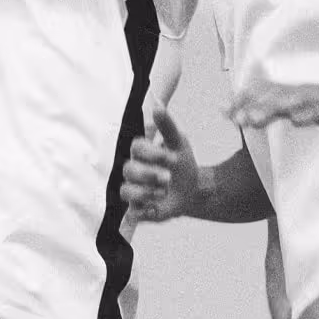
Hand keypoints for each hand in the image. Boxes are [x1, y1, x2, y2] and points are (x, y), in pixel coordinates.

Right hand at [119, 106, 198, 221]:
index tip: (172, 157)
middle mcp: (134, 170)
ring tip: (164, 192)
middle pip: (129, 170)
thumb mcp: (180, 143)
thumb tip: (157, 105)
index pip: (136, 147)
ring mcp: (134, 190)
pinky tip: (155, 208)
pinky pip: (132, 212)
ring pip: (126, 191)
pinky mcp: (138, 209)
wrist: (193, 190)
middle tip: (167, 178)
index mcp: (142, 152)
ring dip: (144, 192)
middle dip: (148, 173)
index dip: (151, 152)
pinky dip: (143, 211)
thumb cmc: (182, 163)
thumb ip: (168, 126)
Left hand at [227, 78, 318, 131]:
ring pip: (297, 101)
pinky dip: (311, 113)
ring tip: (249, 120)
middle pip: (278, 95)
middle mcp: (318, 94)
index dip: (249, 100)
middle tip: (229, 117)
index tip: (225, 111)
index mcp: (310, 95)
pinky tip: (295, 120)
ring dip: (272, 108)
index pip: (273, 94)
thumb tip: (292, 116)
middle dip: (251, 104)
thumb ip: (313, 113)